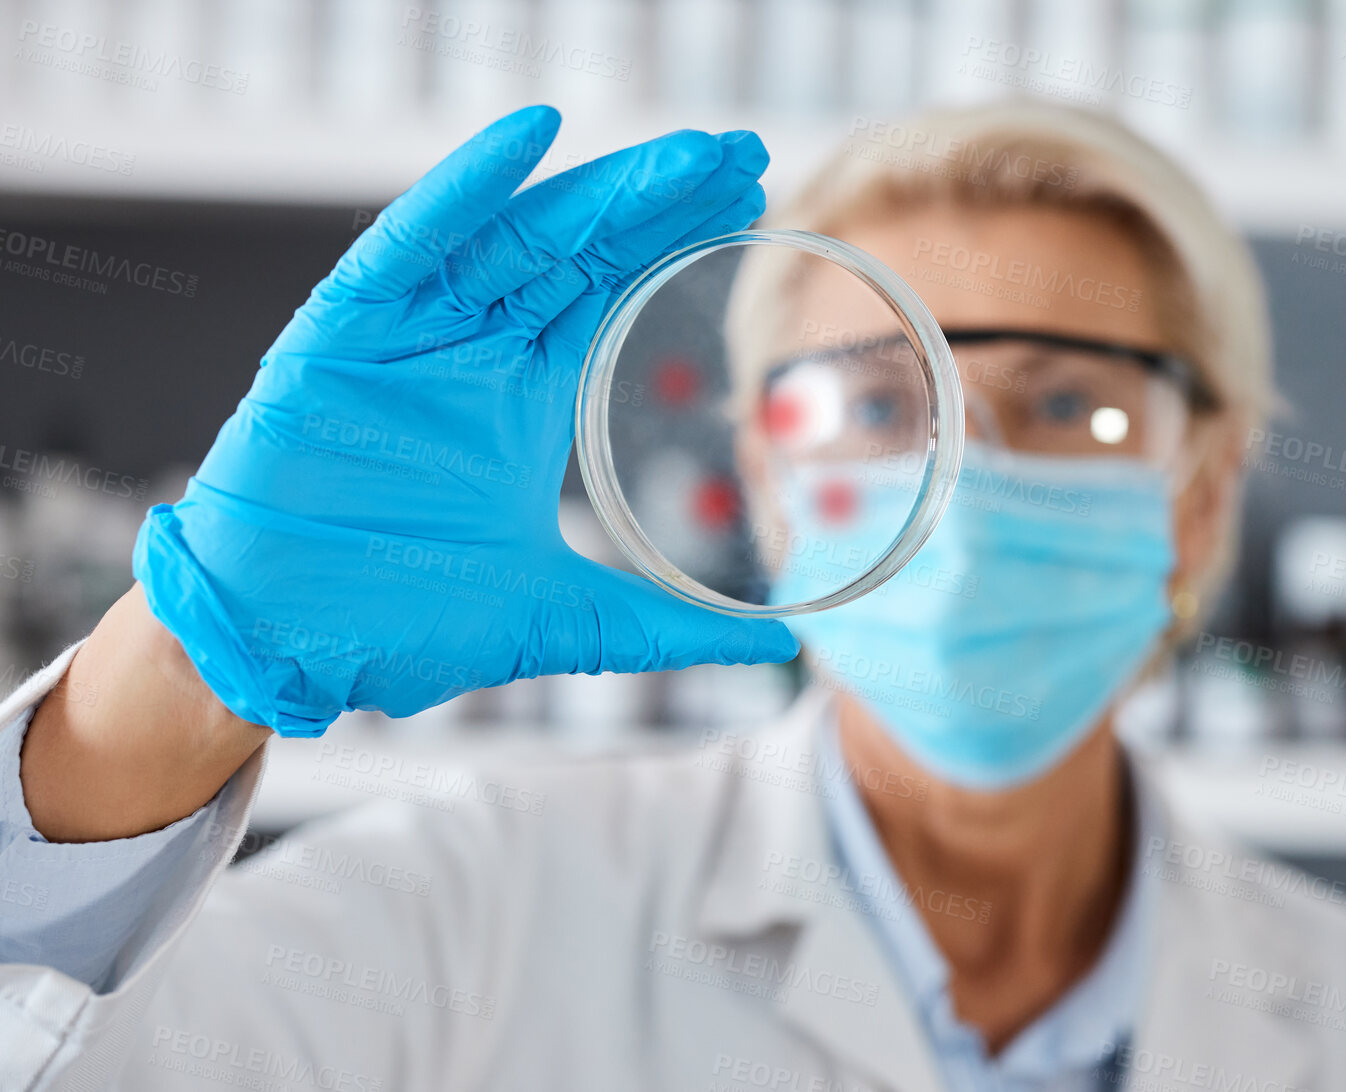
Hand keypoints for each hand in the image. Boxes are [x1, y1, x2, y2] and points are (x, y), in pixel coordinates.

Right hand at [132, 106, 796, 735]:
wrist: (278, 647)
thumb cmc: (393, 620)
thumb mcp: (555, 619)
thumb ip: (658, 628)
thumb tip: (773, 655)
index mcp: (517, 396)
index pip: (608, 289)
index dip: (672, 237)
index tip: (751, 195)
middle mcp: (468, 350)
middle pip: (576, 249)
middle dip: (658, 198)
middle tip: (744, 151)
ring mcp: (405, 336)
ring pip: (513, 236)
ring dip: (598, 190)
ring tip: (688, 154)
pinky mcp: (339, 336)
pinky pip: (406, 246)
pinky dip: (463, 191)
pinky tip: (530, 139)